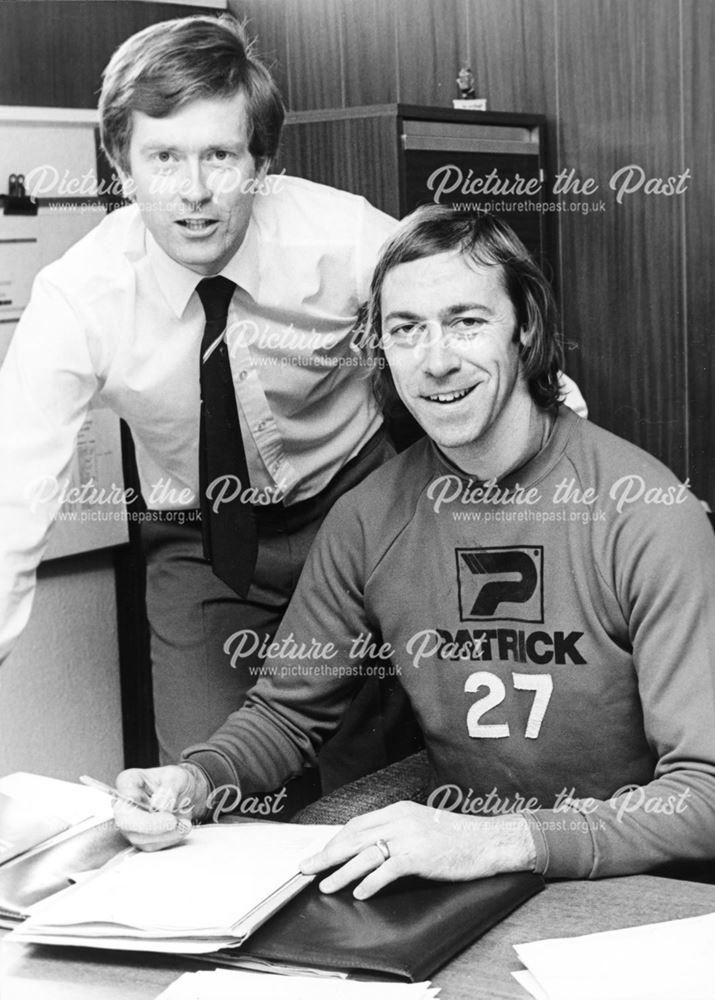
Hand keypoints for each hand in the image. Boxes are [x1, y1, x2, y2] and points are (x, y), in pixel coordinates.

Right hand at [113, 763, 208, 851]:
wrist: (183, 794)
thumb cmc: (175, 781)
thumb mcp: (177, 776)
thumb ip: (169, 788)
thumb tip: (159, 805)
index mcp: (128, 782)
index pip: (124, 795)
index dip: (137, 804)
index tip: (160, 809)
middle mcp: (124, 804)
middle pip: (126, 821)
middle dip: (151, 825)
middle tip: (174, 822)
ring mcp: (130, 823)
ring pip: (139, 837)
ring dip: (165, 834)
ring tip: (185, 825)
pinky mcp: (140, 837)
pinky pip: (151, 845)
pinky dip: (168, 839)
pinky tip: (180, 829)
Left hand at [300, 801, 535, 898]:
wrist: (487, 840)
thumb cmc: (457, 838)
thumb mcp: (422, 826)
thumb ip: (397, 832)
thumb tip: (372, 849)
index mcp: (399, 811)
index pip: (358, 824)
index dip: (336, 840)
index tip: (322, 853)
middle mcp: (400, 820)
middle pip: (354, 837)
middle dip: (327, 854)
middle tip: (307, 867)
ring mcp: (409, 837)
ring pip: (365, 854)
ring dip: (341, 871)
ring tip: (326, 885)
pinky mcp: (419, 856)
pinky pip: (387, 869)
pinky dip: (370, 882)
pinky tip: (360, 892)